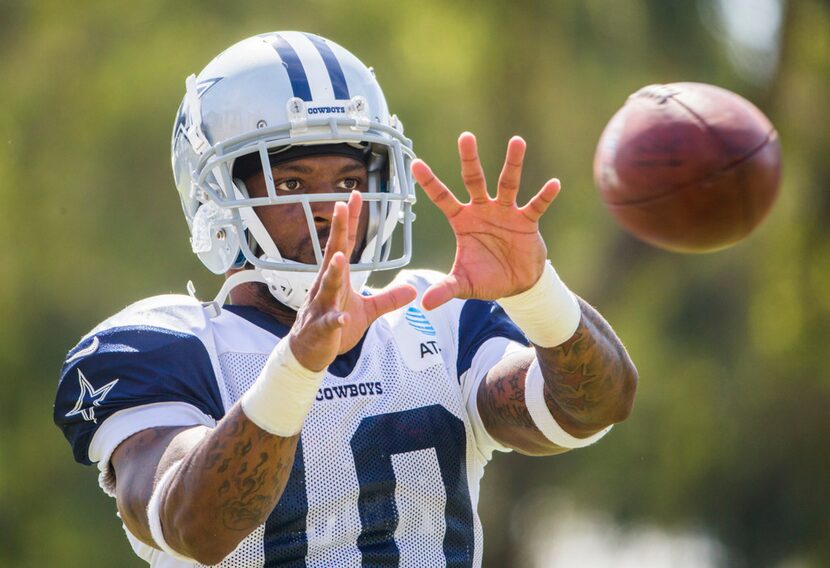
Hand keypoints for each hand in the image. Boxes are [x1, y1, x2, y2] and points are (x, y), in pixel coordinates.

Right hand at [288, 191, 416, 370]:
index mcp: (337, 278)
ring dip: (333, 272)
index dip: (349, 222)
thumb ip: (389, 299)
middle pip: (333, 255)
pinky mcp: (322, 328)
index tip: (354, 196)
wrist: (308, 353)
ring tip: (340, 258)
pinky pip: (329, 323)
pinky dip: (336, 320)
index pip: (344, 244)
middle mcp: (326, 287)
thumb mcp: (367, 311)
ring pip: (328, 286)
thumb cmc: (332, 327)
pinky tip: (343, 318)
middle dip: (337, 232)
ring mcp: (322, 307)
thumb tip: (413, 289)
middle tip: (340, 207)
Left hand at [411, 132, 560, 309]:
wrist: (517, 284)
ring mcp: (505, 212)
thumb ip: (445, 289)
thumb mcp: (464, 285)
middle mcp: (482, 210)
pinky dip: (544, 196)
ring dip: (513, 164)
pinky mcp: (527, 221)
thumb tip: (424, 304)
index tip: (415, 164)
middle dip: (470, 160)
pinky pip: (536, 205)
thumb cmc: (486, 278)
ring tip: (517, 141)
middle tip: (465, 137)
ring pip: (508, 183)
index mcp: (462, 221)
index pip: (442, 198)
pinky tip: (553, 184)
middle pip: (474, 180)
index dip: (430, 183)